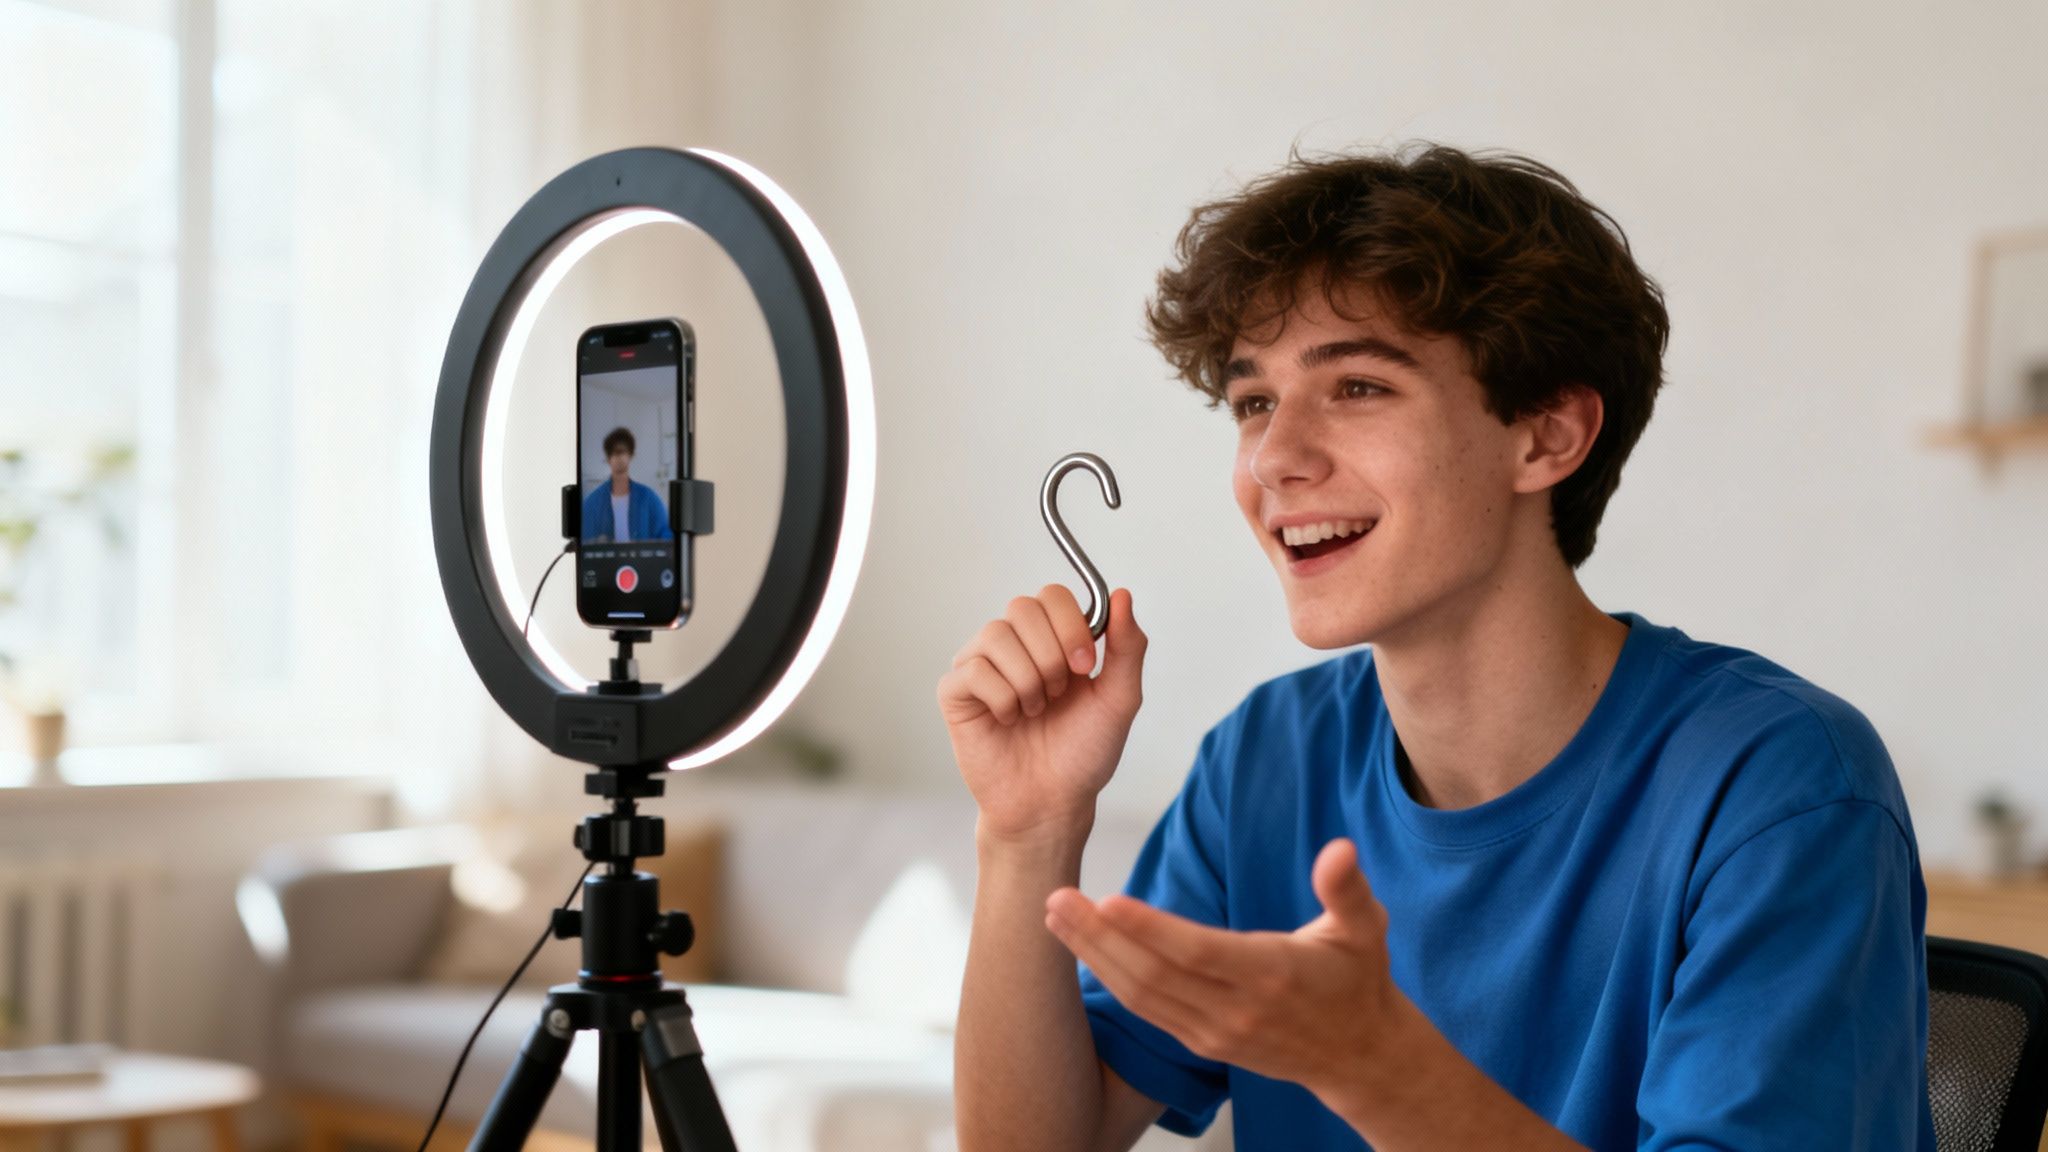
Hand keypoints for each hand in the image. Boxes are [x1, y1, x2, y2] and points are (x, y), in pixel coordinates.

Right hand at [937, 585, 1146, 844]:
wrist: (1053, 801)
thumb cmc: (1083, 752)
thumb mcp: (1119, 699)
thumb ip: (1127, 647)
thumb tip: (1122, 594)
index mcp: (1052, 639)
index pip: (1052, 595)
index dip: (1070, 624)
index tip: (1084, 666)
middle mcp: (1014, 644)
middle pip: (1022, 607)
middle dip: (1050, 654)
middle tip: (1058, 694)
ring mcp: (981, 665)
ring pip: (996, 635)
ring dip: (1027, 680)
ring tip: (1034, 710)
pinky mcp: (955, 691)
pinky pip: (974, 670)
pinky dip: (1002, 699)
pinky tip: (1009, 719)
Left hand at [1044, 838, 1402, 1101]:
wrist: (1361, 1056)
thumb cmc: (1358, 979)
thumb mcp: (1365, 928)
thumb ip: (1348, 888)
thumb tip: (1340, 849)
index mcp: (1273, 975)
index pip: (1199, 953)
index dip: (1151, 930)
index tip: (1109, 900)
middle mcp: (1238, 1010)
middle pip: (1155, 975)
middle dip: (1100, 937)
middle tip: (1056, 898)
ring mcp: (1216, 1033)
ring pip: (1142, 996)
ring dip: (1094, 957)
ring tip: (1056, 917)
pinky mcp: (1203, 1043)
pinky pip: (1148, 1011)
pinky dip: (1112, 979)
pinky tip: (1086, 949)